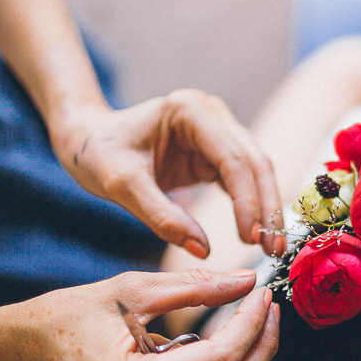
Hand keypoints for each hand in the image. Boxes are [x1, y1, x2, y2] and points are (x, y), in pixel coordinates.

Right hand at [0, 269, 278, 360]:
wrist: (16, 356)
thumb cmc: (65, 316)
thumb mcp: (131, 289)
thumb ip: (196, 287)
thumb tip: (248, 282)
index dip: (250, 327)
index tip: (263, 295)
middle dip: (259, 350)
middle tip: (270, 310)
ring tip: (251, 319)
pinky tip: (221, 341)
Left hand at [52, 89, 283, 257]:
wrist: (87, 140)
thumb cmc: (98, 155)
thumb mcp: (120, 186)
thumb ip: (161, 217)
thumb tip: (203, 250)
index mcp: (190, 111)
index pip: (232, 158)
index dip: (247, 199)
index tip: (251, 238)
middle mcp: (211, 114)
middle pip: (254, 162)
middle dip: (266, 206)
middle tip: (272, 248)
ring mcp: (217, 129)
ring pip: (257, 170)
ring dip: (266, 207)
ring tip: (271, 246)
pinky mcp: (216, 149)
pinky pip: (243, 178)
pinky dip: (252, 204)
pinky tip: (257, 232)